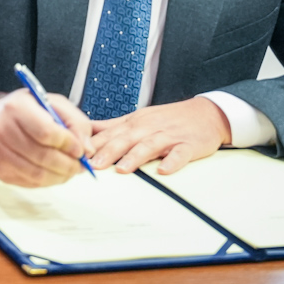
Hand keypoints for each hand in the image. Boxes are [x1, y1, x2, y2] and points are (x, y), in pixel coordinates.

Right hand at [0, 88, 94, 187]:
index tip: (80, 149)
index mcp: (16, 107)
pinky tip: (53, 171)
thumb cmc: (28, 110)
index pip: (47, 133)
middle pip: (43, 156)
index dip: (68, 144)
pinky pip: (29, 182)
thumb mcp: (54, 104)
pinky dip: (47, 181)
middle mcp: (2, 129)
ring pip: (37, 174)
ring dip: (60, 176)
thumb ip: (76, 122)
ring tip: (69, 170)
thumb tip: (87, 150)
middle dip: (68, 165)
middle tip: (80, 165)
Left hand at [88, 96, 230, 174]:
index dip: (93, 143)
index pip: (110, 133)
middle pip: (125, 139)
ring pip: (149, 145)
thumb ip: (113, 126)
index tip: (77, 153)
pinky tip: (164, 170)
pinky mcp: (188, 145)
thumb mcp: (138, 118)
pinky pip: (179, 154)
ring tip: (122, 169)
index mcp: (135, 122)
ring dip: (135, 157)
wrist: (206, 113)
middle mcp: (149, 127)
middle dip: (108, 151)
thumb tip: (87, 130)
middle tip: (93, 165)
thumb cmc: (168, 118)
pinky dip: (172, 162)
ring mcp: (169, 136)